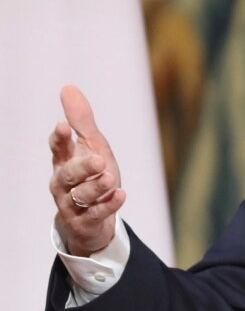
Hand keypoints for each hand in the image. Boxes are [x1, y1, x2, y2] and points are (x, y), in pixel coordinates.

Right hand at [48, 86, 125, 256]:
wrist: (91, 220)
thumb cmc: (91, 175)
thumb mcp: (91, 145)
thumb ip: (81, 121)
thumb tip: (68, 88)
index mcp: (64, 161)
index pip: (57, 149)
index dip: (59, 138)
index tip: (62, 126)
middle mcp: (64, 183)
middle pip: (69, 174)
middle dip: (82, 167)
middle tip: (98, 160)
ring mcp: (73, 204)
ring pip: (81, 195)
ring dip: (96, 186)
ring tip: (110, 178)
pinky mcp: (86, 221)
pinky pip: (96, 213)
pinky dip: (109, 204)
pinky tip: (121, 194)